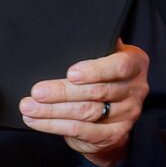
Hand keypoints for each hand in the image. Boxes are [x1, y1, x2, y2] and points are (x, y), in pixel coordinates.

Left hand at [19, 40, 148, 166]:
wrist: (114, 111)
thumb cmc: (102, 75)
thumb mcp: (104, 55)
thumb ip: (94, 46)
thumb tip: (66, 31)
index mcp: (135, 64)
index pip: (119, 67)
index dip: (94, 71)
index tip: (70, 73)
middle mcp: (136, 89)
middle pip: (96, 92)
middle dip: (62, 92)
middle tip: (37, 92)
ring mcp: (128, 114)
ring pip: (86, 112)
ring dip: (53, 111)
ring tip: (29, 107)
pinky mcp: (115, 135)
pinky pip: (82, 131)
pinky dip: (56, 126)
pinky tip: (37, 121)